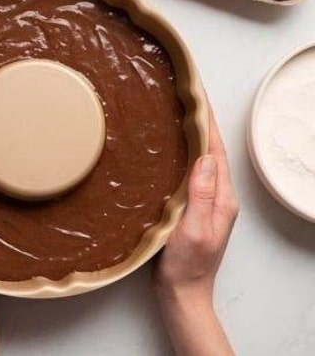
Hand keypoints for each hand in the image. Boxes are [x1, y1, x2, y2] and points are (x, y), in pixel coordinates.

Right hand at [154, 108, 237, 355]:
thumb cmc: (187, 267)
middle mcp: (216, 196)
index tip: (197, 95)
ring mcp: (203, 202)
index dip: (207, 122)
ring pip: (198, 159)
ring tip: (174, 112)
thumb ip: (201, 195)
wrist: (181, 294)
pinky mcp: (189, 207)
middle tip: (183, 94)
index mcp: (222, 198)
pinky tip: (166, 149)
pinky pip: (187, 172)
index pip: (216, 150)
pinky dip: (179, 154)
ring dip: (189, 135)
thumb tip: (205, 157)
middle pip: (209, 150)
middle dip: (199, 121)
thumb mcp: (194, 230)